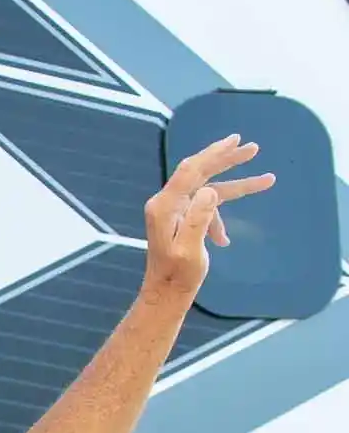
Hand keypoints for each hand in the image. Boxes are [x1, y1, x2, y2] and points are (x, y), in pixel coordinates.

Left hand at [142, 134, 273, 297]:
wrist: (165, 292)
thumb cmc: (178, 275)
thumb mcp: (191, 249)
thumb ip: (198, 219)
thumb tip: (209, 190)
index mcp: (165, 206)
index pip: (191, 171)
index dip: (214, 153)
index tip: (235, 140)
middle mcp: (165, 203)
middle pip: (199, 172)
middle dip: (227, 160)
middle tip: (253, 148)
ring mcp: (172, 210)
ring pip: (208, 188)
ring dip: (236, 187)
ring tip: (267, 180)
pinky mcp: (179, 219)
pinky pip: (205, 208)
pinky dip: (218, 218)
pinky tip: (224, 239)